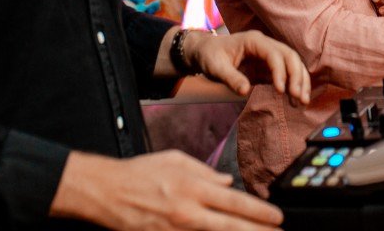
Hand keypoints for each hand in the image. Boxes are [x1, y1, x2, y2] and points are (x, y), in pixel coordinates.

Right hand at [51, 149, 281, 230]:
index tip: (277, 216)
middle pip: (231, 226)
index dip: (259, 212)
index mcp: (193, 187)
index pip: (234, 201)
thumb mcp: (174, 159)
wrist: (106, 192)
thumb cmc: (139, 173)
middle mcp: (188, 211)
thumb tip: (226, 181)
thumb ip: (204, 171)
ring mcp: (176, 230)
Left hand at [187, 30, 309, 106]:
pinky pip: (286, 73)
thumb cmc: (210, 56)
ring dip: (300, 81)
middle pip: (290, 56)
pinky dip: (294, 84)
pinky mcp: (268, 66)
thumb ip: (230, 78)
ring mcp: (269, 55)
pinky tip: (296, 99)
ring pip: (293, 64)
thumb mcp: (216, 67)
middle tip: (298, 97)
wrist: (205, 52)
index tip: (280, 91)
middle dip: (297, 76)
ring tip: (302, 101)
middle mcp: (265, 45)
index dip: (280, 71)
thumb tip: (245, 91)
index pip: (274, 54)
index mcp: (254, 40)